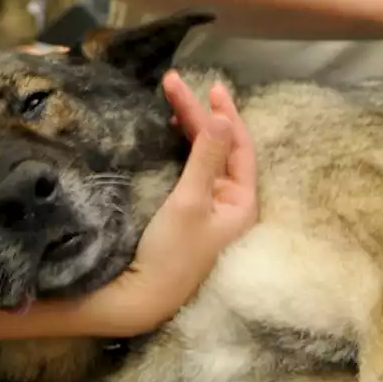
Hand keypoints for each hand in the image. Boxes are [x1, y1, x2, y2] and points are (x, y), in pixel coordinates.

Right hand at [84, 72, 257, 336]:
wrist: (140, 298)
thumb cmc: (171, 254)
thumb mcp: (190, 201)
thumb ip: (205, 156)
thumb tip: (221, 118)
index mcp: (242, 203)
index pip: (239, 147)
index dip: (225, 115)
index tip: (210, 87)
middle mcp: (230, 205)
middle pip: (220, 148)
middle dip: (199, 115)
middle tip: (175, 84)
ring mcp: (209, 211)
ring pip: (205, 158)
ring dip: (191, 129)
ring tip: (175, 101)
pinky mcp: (187, 217)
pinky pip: (192, 172)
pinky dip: (183, 149)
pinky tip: (173, 134)